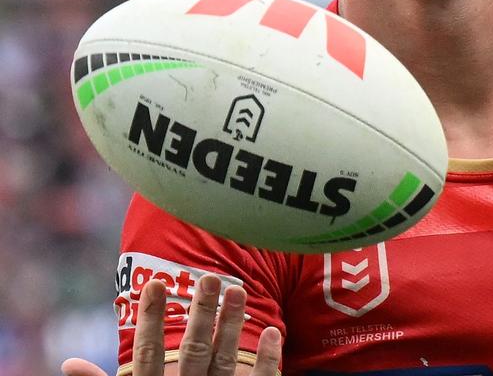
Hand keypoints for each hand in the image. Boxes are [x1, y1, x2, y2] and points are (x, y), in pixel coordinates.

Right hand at [62, 275, 281, 374]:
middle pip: (194, 351)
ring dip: (233, 325)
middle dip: (201, 314)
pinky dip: (267, 360)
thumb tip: (68, 364)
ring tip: (238, 289)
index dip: (150, 319)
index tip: (154, 283)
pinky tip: (275, 332)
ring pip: (225, 360)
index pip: (148, 353)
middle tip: (209, 277)